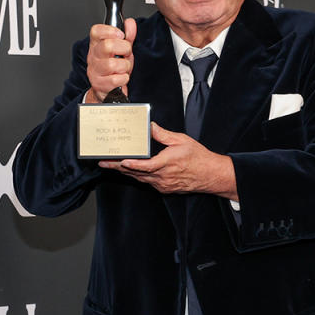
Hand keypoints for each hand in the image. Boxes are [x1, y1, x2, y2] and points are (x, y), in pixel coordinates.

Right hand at [85, 18, 136, 102]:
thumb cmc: (114, 68)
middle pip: (107, 46)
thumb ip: (128, 36)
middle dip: (124, 49)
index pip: (96, 31)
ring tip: (124, 68)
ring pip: (113, 64)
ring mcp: (95, 71)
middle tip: (126, 53)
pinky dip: (124, 78)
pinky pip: (116, 79)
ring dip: (125, 66)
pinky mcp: (99, 84)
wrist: (108, 89)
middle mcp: (93, 56)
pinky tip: (121, 78)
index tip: (121, 35)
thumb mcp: (122, 50)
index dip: (110, 30)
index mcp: (97, 44)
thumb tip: (130, 23)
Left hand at [99, 123, 238, 200]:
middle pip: (136, 173)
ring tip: (110, 166)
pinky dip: (137, 176)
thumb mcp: (182, 141)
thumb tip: (150, 126)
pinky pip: (147, 182)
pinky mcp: (164, 188)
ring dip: (124, 172)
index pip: (145, 166)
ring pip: (139, 178)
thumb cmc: (199, 158)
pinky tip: (129, 170)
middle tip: (103, 163)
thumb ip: (163, 134)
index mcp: (167, 164)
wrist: (211, 175)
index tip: (120, 161)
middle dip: (118, 167)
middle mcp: (162, 177)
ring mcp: (163, 185)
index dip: (132, 164)